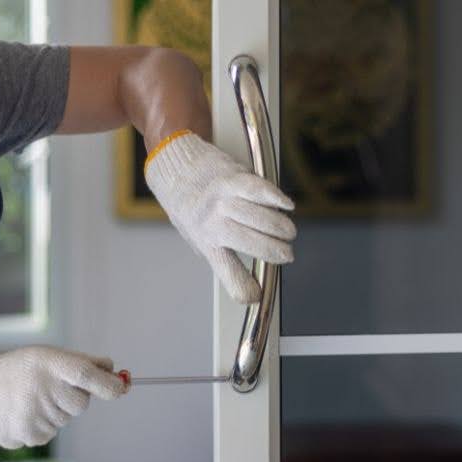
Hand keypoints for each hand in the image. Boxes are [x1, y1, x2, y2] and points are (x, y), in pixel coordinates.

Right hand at [0, 346, 126, 448]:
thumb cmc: (21, 369)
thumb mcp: (49, 356)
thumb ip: (84, 363)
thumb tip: (115, 373)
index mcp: (50, 365)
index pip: (87, 376)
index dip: (108, 384)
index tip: (121, 386)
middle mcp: (42, 390)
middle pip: (81, 404)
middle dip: (73, 397)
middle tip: (52, 388)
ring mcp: (34, 416)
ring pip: (65, 420)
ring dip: (56, 411)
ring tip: (32, 399)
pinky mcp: (28, 436)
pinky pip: (50, 433)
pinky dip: (42, 425)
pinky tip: (25, 413)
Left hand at [145, 131, 295, 302]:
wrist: (173, 165)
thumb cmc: (188, 205)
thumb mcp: (197, 236)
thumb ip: (222, 254)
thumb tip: (249, 285)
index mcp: (205, 241)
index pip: (225, 271)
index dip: (242, 287)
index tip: (256, 295)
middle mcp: (212, 222)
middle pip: (251, 243)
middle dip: (276, 252)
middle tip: (287, 254)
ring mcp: (222, 199)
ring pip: (259, 218)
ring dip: (280, 227)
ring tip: (288, 232)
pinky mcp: (231, 177)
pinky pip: (257, 189)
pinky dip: (275, 198)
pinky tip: (287, 206)